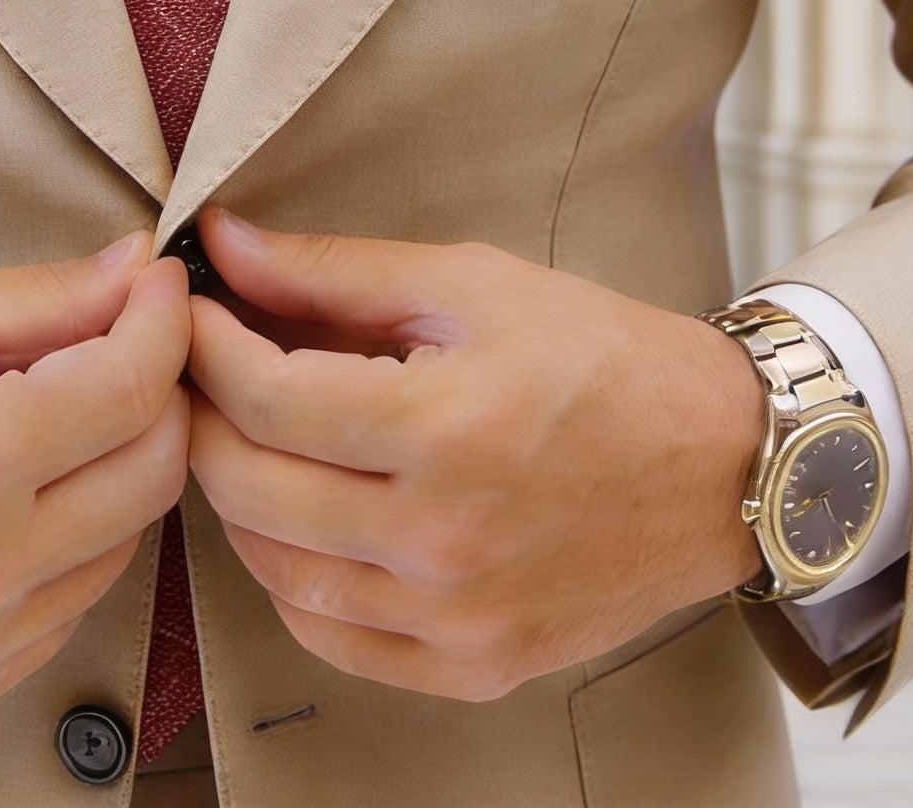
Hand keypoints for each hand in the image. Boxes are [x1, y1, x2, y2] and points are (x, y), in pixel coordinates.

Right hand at [0, 236, 191, 721]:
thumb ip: (40, 297)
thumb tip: (137, 271)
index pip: (134, 387)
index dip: (163, 320)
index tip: (157, 286)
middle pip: (153, 473)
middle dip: (156, 392)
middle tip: (121, 343)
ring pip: (123, 544)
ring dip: (114, 469)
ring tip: (55, 418)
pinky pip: (67, 606)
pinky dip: (69, 543)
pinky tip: (17, 495)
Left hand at [186, 210, 762, 701]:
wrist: (723, 463)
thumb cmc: (602, 358)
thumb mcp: (471, 283)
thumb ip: (335, 271)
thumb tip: (225, 245)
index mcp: (444, 429)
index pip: (265, 398)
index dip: (205, 346)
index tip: (189, 310)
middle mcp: (443, 539)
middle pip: (250, 488)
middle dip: (202, 417)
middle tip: (199, 370)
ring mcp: (457, 617)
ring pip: (276, 573)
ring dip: (236, 499)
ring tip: (245, 437)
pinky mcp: (475, 666)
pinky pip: (333, 640)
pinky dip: (292, 582)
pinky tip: (298, 522)